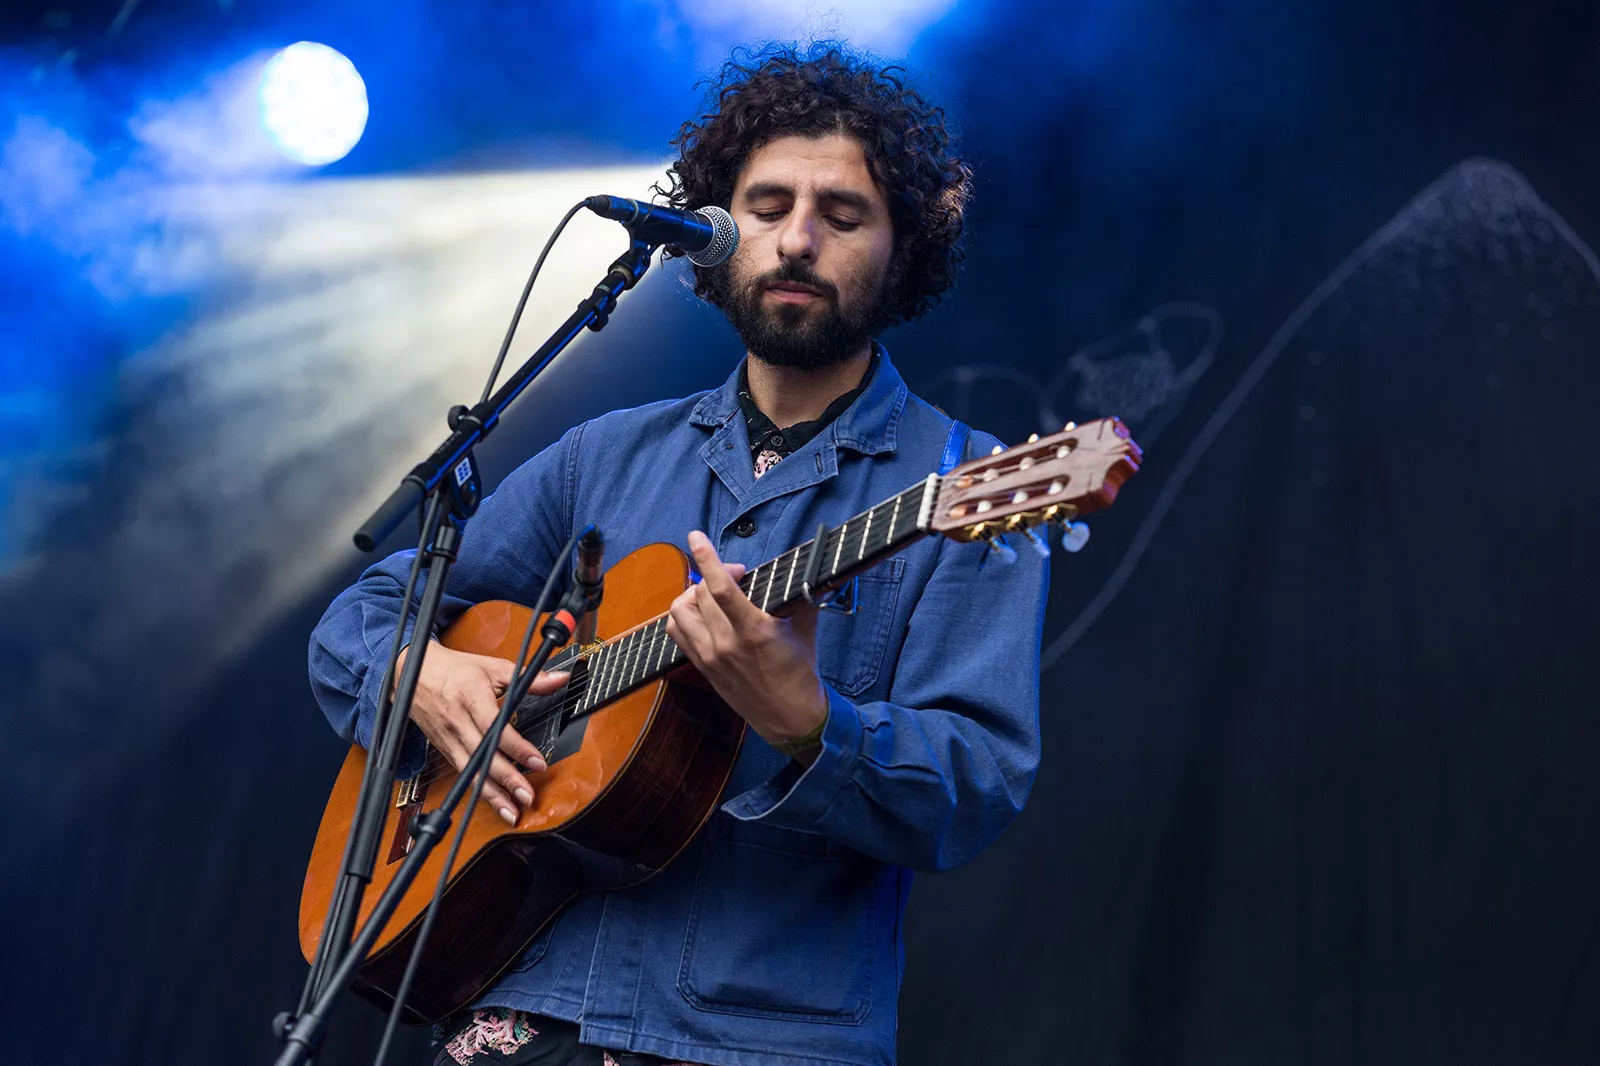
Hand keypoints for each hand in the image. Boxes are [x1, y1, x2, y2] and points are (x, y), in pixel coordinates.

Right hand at [397, 641, 568, 825]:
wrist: (413, 676)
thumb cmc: (454, 670)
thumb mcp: (493, 667)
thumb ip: (529, 678)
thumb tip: (559, 679)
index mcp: (471, 698)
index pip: (494, 727)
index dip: (516, 747)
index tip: (537, 762)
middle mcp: (458, 722)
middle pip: (482, 756)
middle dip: (506, 780)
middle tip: (527, 796)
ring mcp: (450, 739)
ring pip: (471, 772)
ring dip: (493, 795)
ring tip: (513, 812)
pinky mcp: (446, 751)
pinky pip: (464, 775)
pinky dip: (481, 792)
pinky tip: (497, 803)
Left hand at [666, 530, 827, 760]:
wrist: (789, 717)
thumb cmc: (801, 671)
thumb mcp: (805, 628)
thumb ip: (800, 595)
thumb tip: (809, 567)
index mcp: (755, 631)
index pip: (720, 587)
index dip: (706, 557)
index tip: (696, 537)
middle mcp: (727, 643)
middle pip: (700, 594)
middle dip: (714, 573)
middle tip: (736, 575)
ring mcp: (711, 657)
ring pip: (680, 612)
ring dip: (692, 594)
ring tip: (711, 593)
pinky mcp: (703, 667)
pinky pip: (677, 632)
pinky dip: (683, 615)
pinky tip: (700, 613)